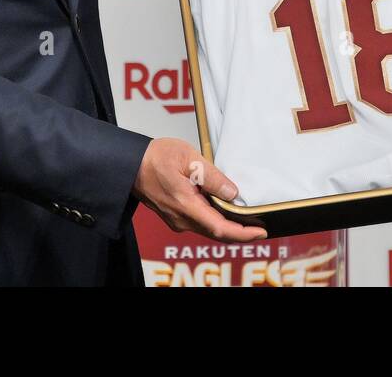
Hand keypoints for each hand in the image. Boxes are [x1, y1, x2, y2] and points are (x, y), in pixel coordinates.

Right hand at [133, 138, 266, 241]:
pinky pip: (200, 223)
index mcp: (186, 205)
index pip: (220, 228)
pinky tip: (226, 214)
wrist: (131, 165)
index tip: (259, 233)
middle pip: (216, 233)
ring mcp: (177, 220)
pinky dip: (216, 222)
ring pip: (208, 229)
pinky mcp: (175, 216)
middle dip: (240, 234)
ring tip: (248, 222)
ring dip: (228, 229)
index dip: (242, 234)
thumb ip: (212, 177)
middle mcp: (181, 219)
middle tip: (260, 229)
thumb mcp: (188, 158)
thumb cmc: (156, 158)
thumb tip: (233, 192)